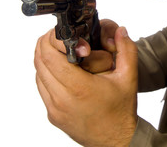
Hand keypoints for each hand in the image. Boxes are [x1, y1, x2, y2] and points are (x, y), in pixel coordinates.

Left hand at [34, 24, 137, 146]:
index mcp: (79, 88)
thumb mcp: (129, 77)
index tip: (69, 37)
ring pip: (38, 74)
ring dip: (46, 59)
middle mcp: (62, 99)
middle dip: (48, 44)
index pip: (50, 56)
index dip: (54, 39)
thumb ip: (127, 50)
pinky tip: (63, 70)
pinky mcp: (52, 114)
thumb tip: (121, 30)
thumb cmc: (122, 109)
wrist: (117, 139)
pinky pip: (42, 87)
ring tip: (63, 52)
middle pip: (40, 61)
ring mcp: (54, 108)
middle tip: (63, 38)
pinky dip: (48, 74)